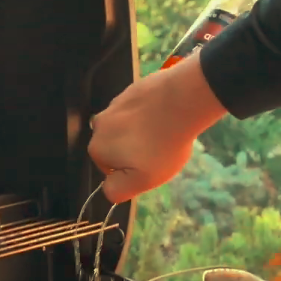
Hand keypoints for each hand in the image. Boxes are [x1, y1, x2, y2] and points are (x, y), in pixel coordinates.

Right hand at [88, 52, 229, 203]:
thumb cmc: (162, 146)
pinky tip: (165, 116)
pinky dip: (148, 115)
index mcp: (97, 147)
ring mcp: (115, 103)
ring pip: (126, 127)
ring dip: (141, 131)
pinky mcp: (131, 89)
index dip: (129, 171)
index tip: (148, 165)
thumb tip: (107, 189)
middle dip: (132, 150)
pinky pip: (137, 109)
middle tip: (157, 150)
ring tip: (164, 133)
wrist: (183, 101)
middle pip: (115, 146)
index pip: (108, 169)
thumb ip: (118, 190)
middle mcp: (99, 123)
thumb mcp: (142, 180)